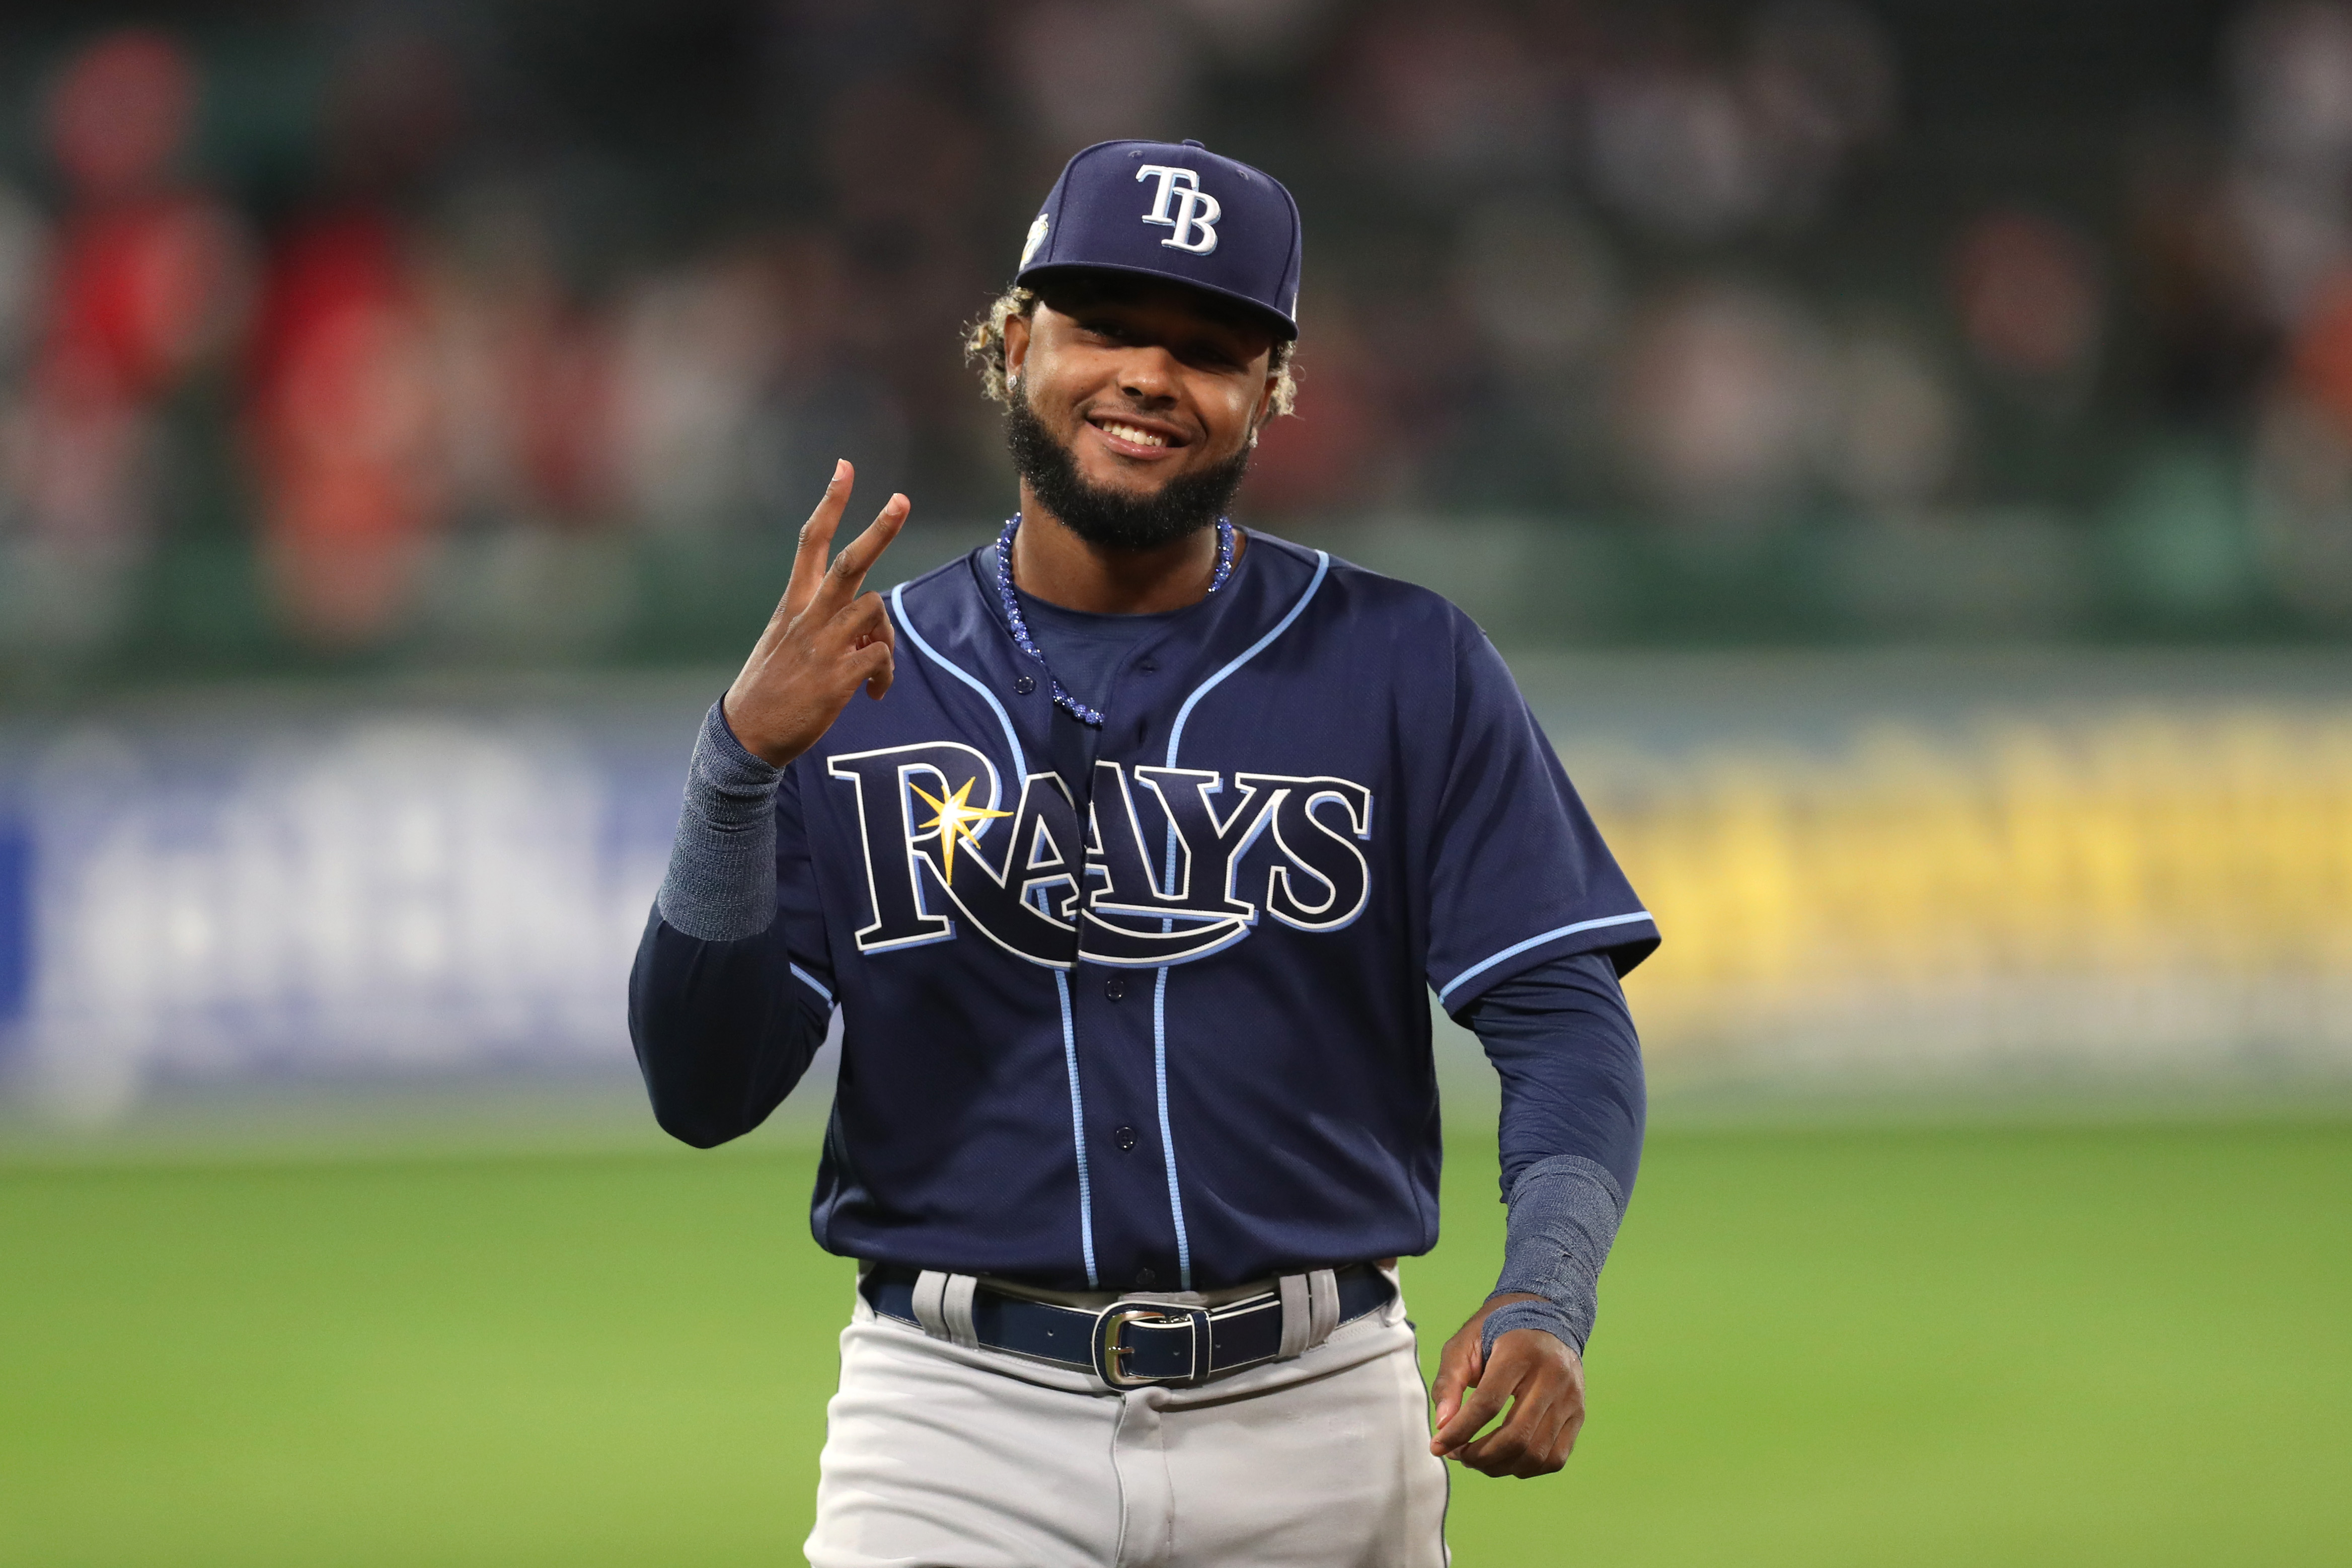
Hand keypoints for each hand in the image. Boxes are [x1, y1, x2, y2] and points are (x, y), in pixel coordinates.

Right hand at [723, 461, 907, 766]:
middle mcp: (807, 618)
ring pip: (874, 609)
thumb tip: (870, 627)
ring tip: (876, 667)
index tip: (845, 468)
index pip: (810, 541)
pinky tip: (874, 695)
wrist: (749, 734)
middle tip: (902, 499)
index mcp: (793, 604)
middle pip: (848, 563)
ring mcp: (822, 646)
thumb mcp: (790, 644)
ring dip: (886, 636)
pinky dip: (885, 675)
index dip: (830, 503)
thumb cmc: (774, 689)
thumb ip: (829, 625)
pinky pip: (880, 658)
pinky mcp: (836, 678)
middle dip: (878, 530)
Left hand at [1428, 1292, 1586, 1478]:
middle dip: (1479, 1455)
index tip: (1437, 1446)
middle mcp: (1552, 1375)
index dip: (1460, 1431)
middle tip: (1458, 1455)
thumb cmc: (1496, 1333)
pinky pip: (1555, 1457)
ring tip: (1476, 1459)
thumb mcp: (1464, 1344)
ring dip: (1500, 1467)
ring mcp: (1570, 1397)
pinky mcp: (1578, 1414)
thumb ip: (1449, 1382)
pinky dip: (1526, 1468)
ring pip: (1536, 1453)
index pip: (1489, 1403)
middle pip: (1516, 1435)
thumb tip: (1443, 1425)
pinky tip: (1504, 1459)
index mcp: (1520, 1352)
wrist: (1545, 1318)